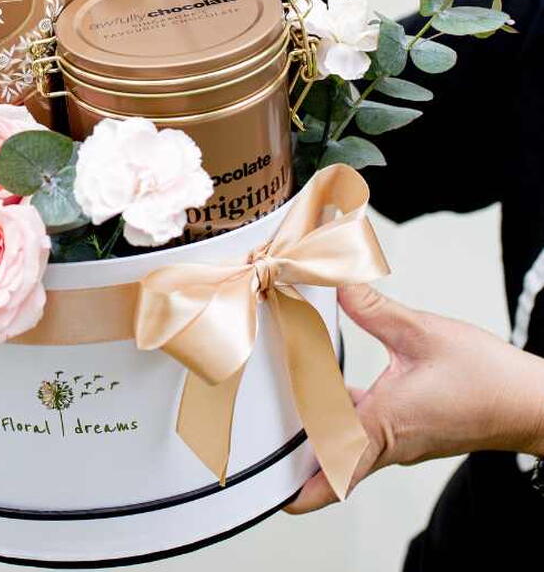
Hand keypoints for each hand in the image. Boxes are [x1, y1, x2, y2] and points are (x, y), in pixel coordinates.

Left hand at [287, 283, 543, 512]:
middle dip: (295, 458)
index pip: (334, 469)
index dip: (300, 488)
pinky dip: (341, 414)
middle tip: (261, 441)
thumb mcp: (422, 333)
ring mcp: (399, 440)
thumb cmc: (488, 379)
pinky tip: (328, 386)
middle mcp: (388, 441)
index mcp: (385, 425)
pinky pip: (364, 430)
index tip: (272, 494)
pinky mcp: (408, 430)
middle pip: (330, 462)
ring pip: (346, 445)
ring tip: (282, 410)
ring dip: (317, 431)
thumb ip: (372, 308)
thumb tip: (334, 283)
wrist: (532, 403)